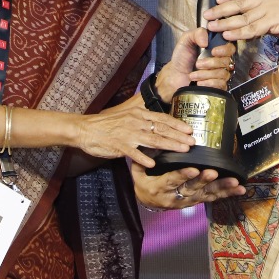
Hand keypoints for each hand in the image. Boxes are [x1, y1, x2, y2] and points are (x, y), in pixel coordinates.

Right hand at [73, 102, 193, 168]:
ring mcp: (127, 134)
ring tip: (182, 150)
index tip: (190, 129)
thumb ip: (144, 122)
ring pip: (152, 140)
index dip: (177, 124)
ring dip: (169, 145)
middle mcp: (136, 122)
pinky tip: (153, 164)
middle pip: (161, 129)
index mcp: (139, 115)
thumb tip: (161, 127)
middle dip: (179, 136)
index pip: (162, 118)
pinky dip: (143, 158)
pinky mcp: (118, 145)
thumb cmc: (108, 125)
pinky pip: (133, 153)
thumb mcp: (128, 118)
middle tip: (193, 142)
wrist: (86, 129)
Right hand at [132, 162, 246, 209]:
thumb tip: (150, 142)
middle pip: (191, 188)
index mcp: (159, 188)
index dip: (182, 175)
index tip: (193, 169)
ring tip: (234, 183)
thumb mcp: (139, 172)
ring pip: (206, 194)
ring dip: (221, 188)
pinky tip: (239, 189)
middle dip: (203, 181)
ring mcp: (188, 200)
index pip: (171, 180)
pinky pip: (213, 197)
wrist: (148, 202)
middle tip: (213, 172)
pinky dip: (227, 193)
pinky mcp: (197, 200)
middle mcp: (175, 197)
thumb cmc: (144, 182)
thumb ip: (144, 158)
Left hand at [157, 26, 234, 99]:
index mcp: (216, 48)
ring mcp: (220, 74)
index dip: (224, 50)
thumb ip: (197, 34)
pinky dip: (208, 83)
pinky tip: (199, 82)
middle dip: (211, 63)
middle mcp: (220, 61)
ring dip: (205, 74)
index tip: (213, 51)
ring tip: (193, 75)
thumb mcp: (186, 40)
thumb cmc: (182, 58)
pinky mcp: (217, 86)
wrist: (175, 75)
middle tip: (197, 64)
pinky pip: (220, 84)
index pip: (230, 48)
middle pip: (227, 61)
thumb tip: (206, 42)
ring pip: (223, 74)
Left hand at [205, 0, 278, 50]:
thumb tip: (248, 17)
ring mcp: (272, 7)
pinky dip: (238, 32)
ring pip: (243, 16)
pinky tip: (228, 35)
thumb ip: (266, 10)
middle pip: (239, 2)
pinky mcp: (275, 20)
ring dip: (225, 23)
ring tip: (212, 27)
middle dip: (221, 10)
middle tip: (207, 15)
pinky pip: (252, 28)